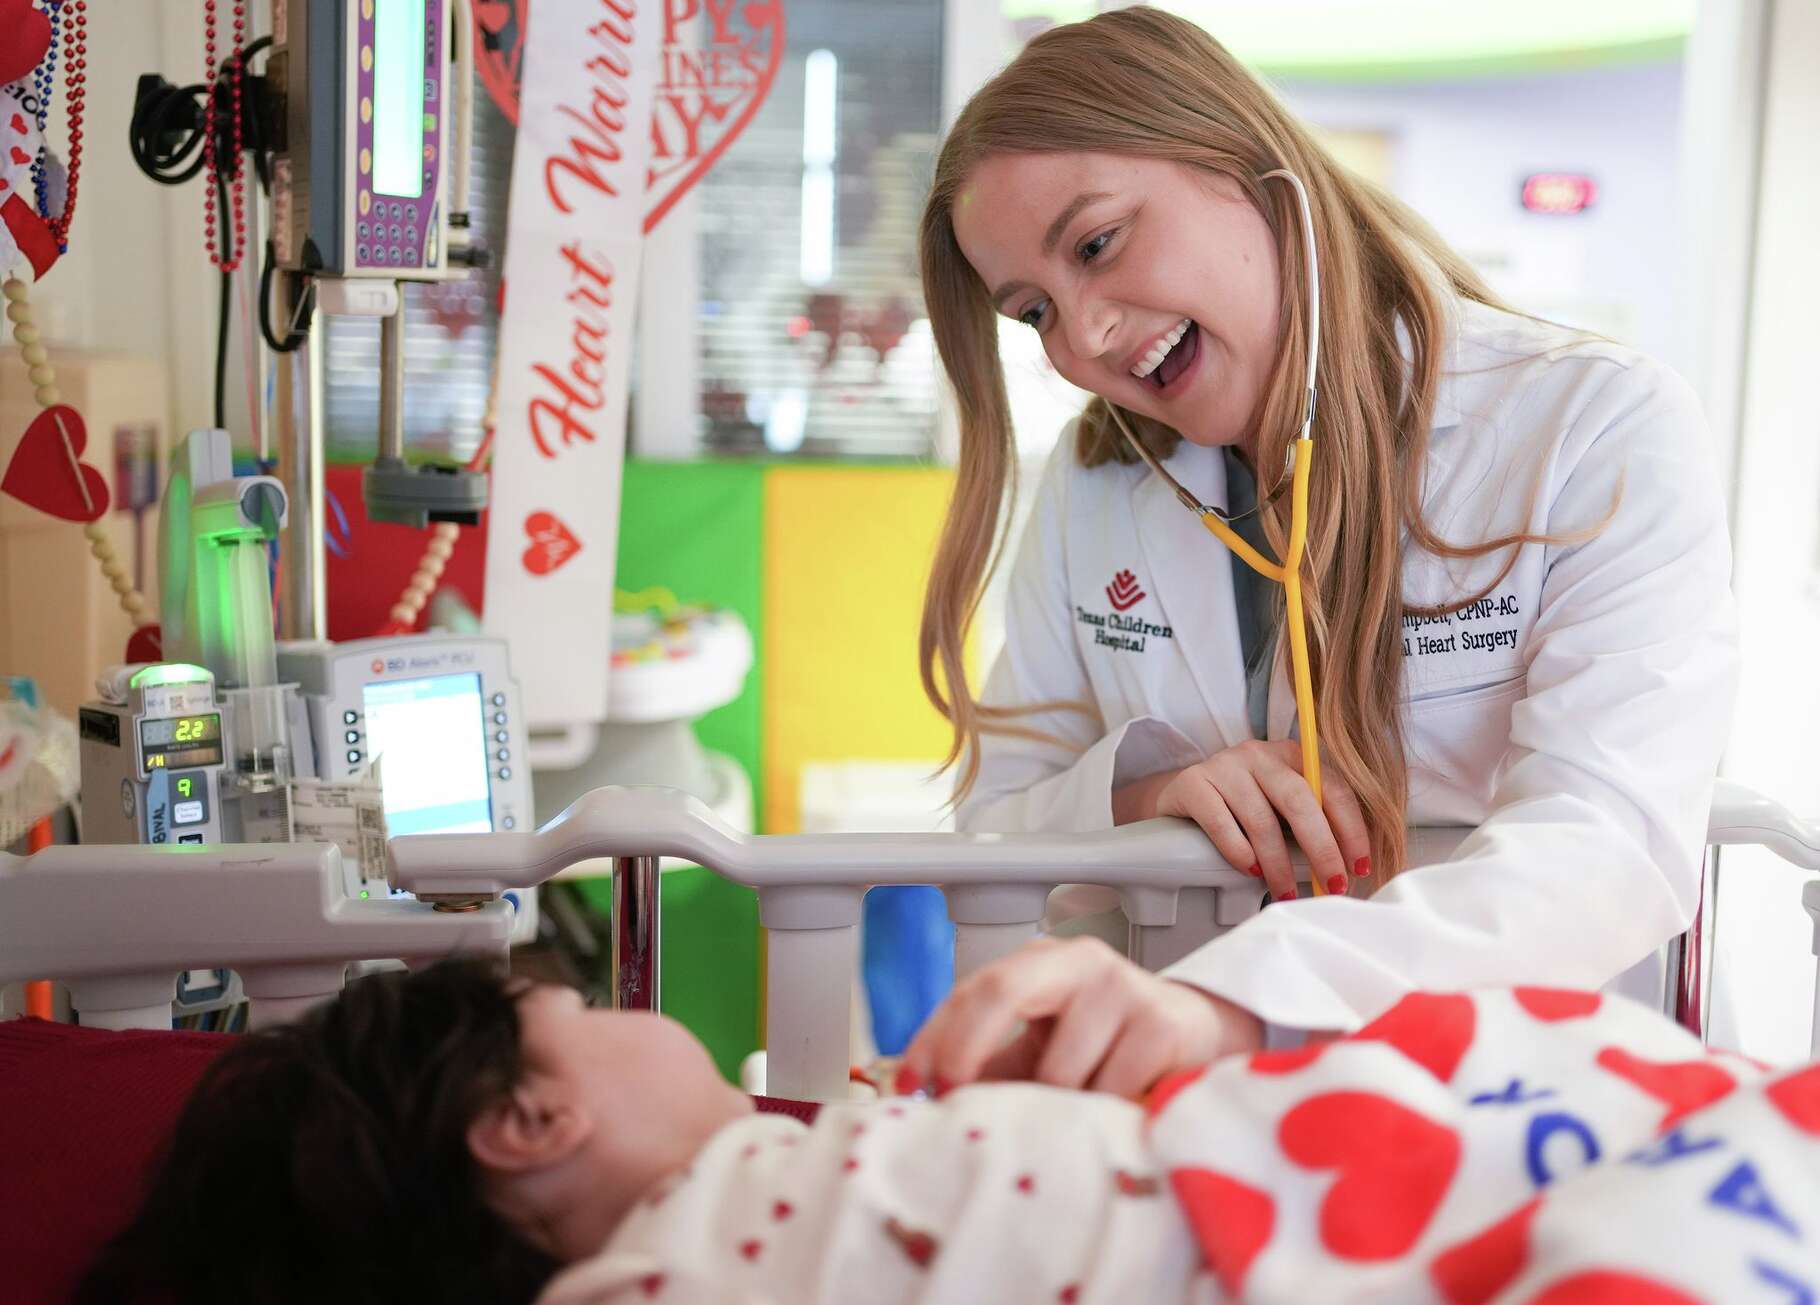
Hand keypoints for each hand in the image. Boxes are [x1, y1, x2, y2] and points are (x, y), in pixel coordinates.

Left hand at [898, 936, 1263, 1099]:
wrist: (1196, 1042)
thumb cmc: (1105, 1050)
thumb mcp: (1040, 1051)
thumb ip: (987, 1067)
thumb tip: (918, 1099)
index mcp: (1039, 963)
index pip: (971, 990)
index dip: (933, 1037)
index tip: (909, 1085)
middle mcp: (1079, 962)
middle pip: (1002, 993)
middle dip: (966, 1052)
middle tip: (955, 1102)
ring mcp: (1124, 988)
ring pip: (1057, 1071)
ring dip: (1055, 1109)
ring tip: (1074, 1114)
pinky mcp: (1162, 1024)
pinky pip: (1108, 1093)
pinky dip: (1102, 1117)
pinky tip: (1118, 1112)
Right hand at [1113, 739, 1370, 902]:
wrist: (1178, 797)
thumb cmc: (1240, 809)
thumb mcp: (1280, 806)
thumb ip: (1311, 823)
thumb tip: (1346, 869)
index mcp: (1292, 756)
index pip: (1332, 787)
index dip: (1351, 829)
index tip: (1358, 866)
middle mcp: (1260, 754)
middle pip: (1300, 800)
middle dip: (1321, 848)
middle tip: (1331, 885)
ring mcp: (1224, 765)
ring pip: (1261, 818)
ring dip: (1278, 863)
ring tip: (1286, 892)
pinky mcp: (1193, 783)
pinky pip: (1221, 821)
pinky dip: (1239, 851)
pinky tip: (1250, 871)